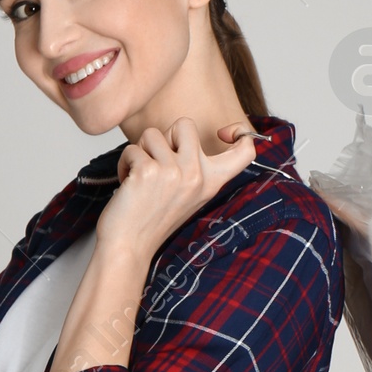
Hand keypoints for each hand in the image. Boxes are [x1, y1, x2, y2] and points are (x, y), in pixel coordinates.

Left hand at [93, 117, 256, 262]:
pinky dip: (125, 163)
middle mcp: (197, 176)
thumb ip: (196, 169)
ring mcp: (174, 172)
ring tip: (140, 178)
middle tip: (158, 163)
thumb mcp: (187, 196)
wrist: (129, 247)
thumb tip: (186, 133)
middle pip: (185, 124)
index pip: (245, 152)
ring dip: (140, 152)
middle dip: (164, 137)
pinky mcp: (149, 171)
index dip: (240, 131)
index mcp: (211, 182)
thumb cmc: (153, 221)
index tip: (222, 133)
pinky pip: (132, 148)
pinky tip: (128, 184)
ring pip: (152, 134)